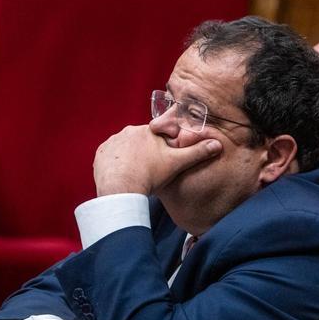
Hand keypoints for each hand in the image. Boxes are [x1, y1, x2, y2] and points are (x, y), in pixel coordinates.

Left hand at [92, 124, 221, 196]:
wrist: (122, 189)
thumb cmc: (151, 176)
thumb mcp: (177, 163)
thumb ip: (197, 152)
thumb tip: (217, 144)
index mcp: (147, 130)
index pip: (156, 137)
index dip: (160, 151)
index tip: (160, 163)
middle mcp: (127, 131)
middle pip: (140, 142)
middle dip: (144, 154)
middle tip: (149, 172)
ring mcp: (112, 142)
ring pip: (124, 149)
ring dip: (129, 159)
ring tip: (136, 176)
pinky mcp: (100, 154)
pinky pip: (110, 157)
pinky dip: (115, 165)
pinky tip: (122, 176)